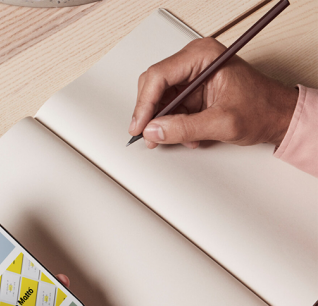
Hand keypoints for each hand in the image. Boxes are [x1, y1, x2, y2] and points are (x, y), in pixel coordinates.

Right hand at [129, 37, 297, 148]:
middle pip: (154, 85)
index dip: (145, 104)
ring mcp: (193, 74)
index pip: (159, 76)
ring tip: (168, 137)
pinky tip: (181, 133)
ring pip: (159, 97)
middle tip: (148, 134)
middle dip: (149, 112)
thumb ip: (185, 128)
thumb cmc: (263, 109)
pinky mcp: (192, 89)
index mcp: (204, 56)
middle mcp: (196, 61)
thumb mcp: (223, 123)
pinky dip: (171, 122)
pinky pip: (170, 104)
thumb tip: (155, 130)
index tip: (140, 125)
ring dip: (161, 120)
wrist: (279, 116)